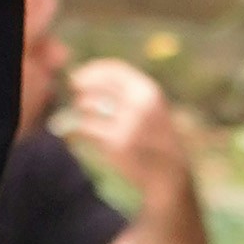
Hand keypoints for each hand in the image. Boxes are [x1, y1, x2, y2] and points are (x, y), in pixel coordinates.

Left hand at [61, 54, 193, 212]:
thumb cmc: (156, 139)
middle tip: (73, 94)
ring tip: (80, 115)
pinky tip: (76, 133)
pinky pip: (85, 128)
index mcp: (149, 91)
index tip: (78, 76)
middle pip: (96, 85)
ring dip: (79, 109)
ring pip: (87, 105)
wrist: (169, 174)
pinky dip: (77, 129)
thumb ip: (127, 92)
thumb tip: (89, 76)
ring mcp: (128, 124)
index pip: (114, 69)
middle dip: (80, 88)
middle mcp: (139, 103)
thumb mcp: (151, 108)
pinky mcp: (116, 144)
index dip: (91, 70)